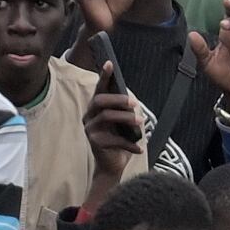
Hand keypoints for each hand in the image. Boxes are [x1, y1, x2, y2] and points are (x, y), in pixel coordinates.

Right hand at [82, 58, 144, 172]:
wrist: (112, 166)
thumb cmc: (119, 142)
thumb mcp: (122, 124)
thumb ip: (123, 112)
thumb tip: (132, 103)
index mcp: (95, 110)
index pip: (99, 90)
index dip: (104, 77)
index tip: (109, 64)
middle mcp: (89, 117)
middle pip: (100, 100)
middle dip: (118, 99)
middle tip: (134, 103)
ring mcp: (90, 130)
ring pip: (107, 117)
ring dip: (127, 118)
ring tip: (140, 122)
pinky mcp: (94, 143)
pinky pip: (115, 139)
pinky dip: (130, 144)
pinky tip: (138, 149)